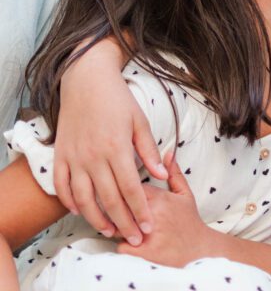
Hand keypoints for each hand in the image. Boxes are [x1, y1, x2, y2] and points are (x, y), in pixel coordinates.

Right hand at [54, 39, 167, 245]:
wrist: (86, 79)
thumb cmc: (117, 98)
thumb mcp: (140, 120)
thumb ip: (149, 150)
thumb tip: (163, 175)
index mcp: (116, 147)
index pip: (131, 188)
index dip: (140, 210)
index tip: (149, 225)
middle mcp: (93, 156)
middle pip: (108, 199)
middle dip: (123, 222)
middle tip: (134, 238)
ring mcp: (74, 157)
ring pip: (83, 199)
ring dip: (96, 218)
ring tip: (109, 230)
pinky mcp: (60, 155)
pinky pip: (61, 186)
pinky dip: (69, 202)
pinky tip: (80, 210)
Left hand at [118, 153, 218, 266]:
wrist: (199, 250)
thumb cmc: (189, 221)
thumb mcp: (185, 194)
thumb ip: (174, 173)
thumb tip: (168, 152)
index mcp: (158, 198)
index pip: (129, 186)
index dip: (122, 188)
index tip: (120, 190)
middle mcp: (151, 214)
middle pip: (120, 205)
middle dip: (114, 207)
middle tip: (114, 209)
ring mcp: (147, 234)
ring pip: (117, 226)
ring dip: (115, 227)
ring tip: (119, 227)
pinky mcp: (144, 252)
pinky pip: (121, 246)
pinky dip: (121, 245)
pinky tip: (127, 243)